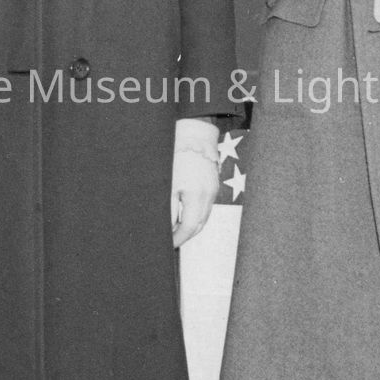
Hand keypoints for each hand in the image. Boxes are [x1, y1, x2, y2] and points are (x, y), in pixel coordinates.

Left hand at [169, 119, 219, 247]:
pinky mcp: (213, 187)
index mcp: (196, 195)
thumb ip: (168, 209)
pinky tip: (184, 216)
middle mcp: (208, 195)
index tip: (166, 243)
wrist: (194, 135)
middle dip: (184, 236)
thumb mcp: (168, 184)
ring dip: (190, 227)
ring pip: (203, 218)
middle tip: (169, 241)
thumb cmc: (177, 156)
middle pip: (198, 226)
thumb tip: (166, 228)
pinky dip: (195, 216)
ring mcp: (213, 191)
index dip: (177, 238)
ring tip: (174, 231)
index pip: (189, 227)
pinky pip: (205, 209)